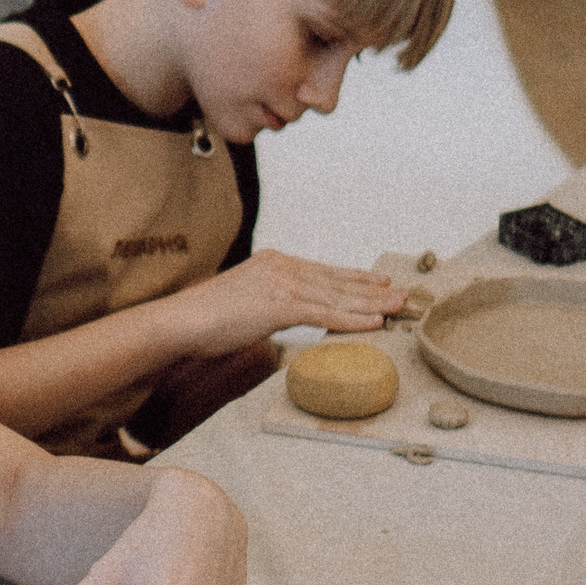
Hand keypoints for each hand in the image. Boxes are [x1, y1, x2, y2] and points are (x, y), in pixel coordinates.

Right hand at [165, 252, 403, 352]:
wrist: (183, 319)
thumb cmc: (205, 317)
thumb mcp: (243, 301)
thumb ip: (267, 302)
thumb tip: (278, 314)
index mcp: (274, 262)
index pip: (323, 271)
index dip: (354, 277)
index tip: (377, 281)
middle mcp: (282, 267)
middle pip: (336, 279)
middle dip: (372, 288)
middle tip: (402, 292)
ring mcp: (282, 284)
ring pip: (337, 295)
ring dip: (372, 303)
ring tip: (398, 307)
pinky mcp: (280, 305)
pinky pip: (325, 314)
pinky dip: (353, 319)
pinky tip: (373, 322)